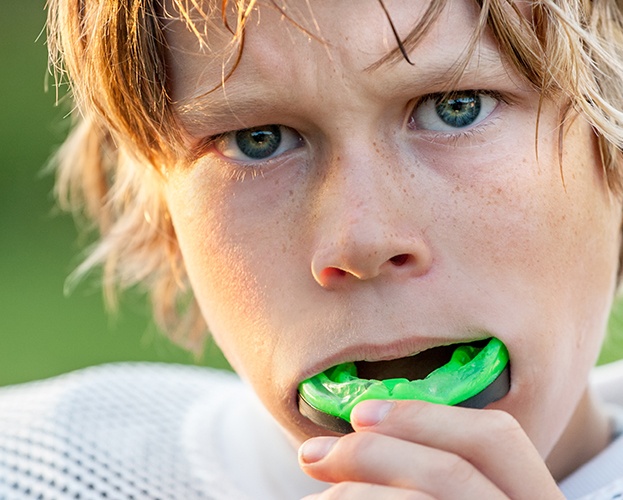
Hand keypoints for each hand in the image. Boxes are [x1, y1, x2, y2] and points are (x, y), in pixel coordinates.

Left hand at [298, 400, 563, 498]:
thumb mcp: (461, 494)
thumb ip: (434, 474)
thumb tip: (362, 433)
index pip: (496, 439)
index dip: (424, 416)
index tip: (360, 413)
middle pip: (452, 470)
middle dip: (371, 452)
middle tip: (312, 454)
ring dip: (352, 493)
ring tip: (315, 499)